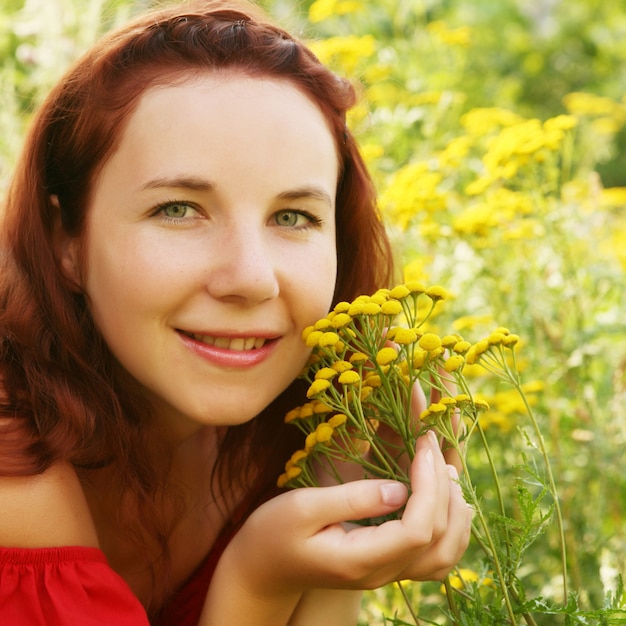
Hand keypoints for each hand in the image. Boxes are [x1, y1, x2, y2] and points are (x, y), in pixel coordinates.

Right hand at [201, 432, 470, 624]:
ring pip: (445, 554)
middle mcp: (381, 572)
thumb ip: (351, 500)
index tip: (422, 444)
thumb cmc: (272, 533)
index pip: (418, 530)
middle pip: (438, 539)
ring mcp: (387, 572)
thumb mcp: (303, 508)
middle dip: (443, 486)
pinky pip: (434, 555)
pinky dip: (450, 526)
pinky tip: (446, 497)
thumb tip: (400, 489)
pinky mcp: (386, 562)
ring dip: (454, 509)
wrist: (261, 569)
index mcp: (361, 560)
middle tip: (431, 443)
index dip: (429, 485)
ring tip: (445, 468)